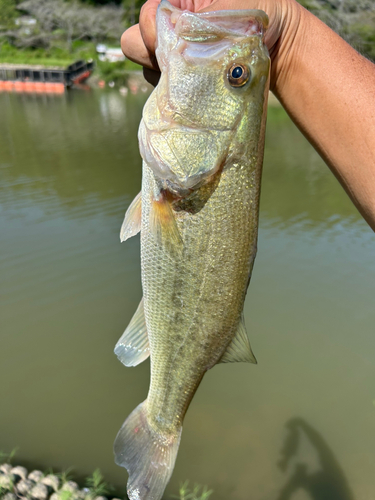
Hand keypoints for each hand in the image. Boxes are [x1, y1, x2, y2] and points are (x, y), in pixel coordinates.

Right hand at [121, 0, 302, 88]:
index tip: (179, 45)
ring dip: (166, 76)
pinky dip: (174, 91)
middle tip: (182, 65)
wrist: (280, 44)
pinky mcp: (182, 76)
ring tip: (197, 77)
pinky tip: (196, 88)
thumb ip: (199, 23)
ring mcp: (174, 52)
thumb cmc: (260, 14)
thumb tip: (172, 39)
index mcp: (180, 0)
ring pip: (147, 67)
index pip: (147, 17)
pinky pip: (161, 87)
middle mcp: (171, 25)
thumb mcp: (230, 11)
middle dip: (153, 56)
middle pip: (135, 43)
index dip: (155, 33)